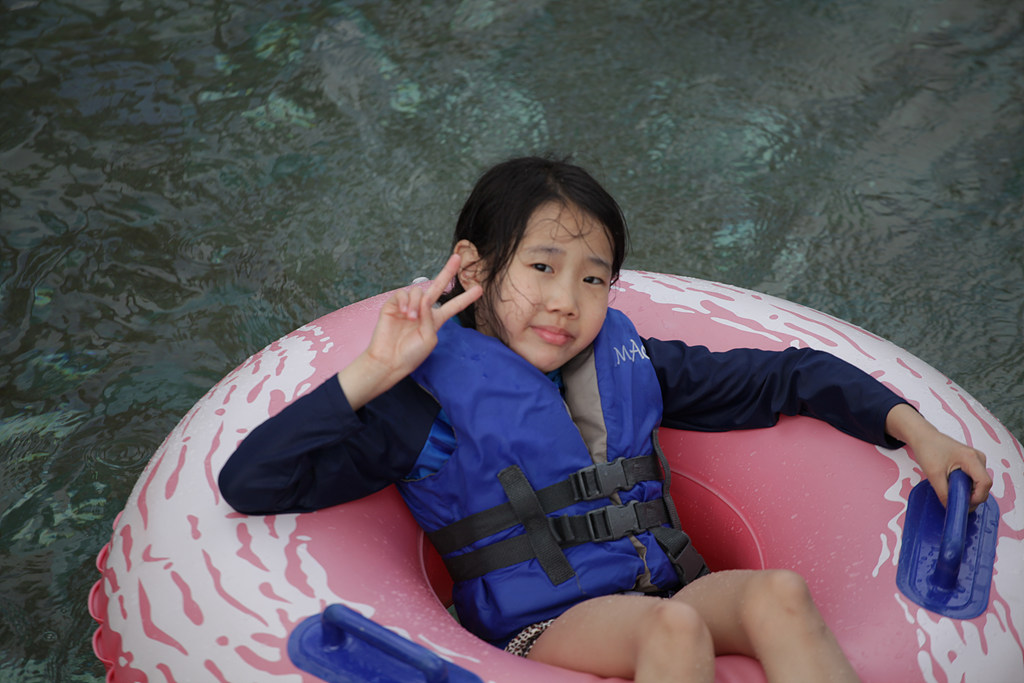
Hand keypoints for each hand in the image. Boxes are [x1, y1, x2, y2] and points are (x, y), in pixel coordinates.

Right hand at [337, 253, 481, 409]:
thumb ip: (431, 318)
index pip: (453, 306)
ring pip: (418, 291)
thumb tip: (425, 300)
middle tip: (458, 257)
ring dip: (416, 303)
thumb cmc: (410, 355)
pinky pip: (402, 293)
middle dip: (448, 272)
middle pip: (438, 287)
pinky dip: (405, 301)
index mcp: (435, 320)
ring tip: (411, 318)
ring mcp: (408, 306)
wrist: (388, 360)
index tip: (479, 289)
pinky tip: (404, 312)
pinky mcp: (393, 305)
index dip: (466, 298)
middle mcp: (423, 310)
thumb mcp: (429, 339)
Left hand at [885, 403, 991, 507]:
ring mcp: (977, 460)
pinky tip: (953, 484)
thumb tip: (951, 508)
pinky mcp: (972, 463)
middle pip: (984, 485)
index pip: (985, 483)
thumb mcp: (933, 474)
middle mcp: (979, 458)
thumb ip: (943, 493)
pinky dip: (966, 486)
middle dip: (971, 496)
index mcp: (972, 458)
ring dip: (968, 491)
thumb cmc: (928, 449)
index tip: (963, 504)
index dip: (977, 498)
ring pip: (979, 484)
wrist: (923, 437)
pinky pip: (975, 480)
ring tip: (950, 489)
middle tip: (954, 500)